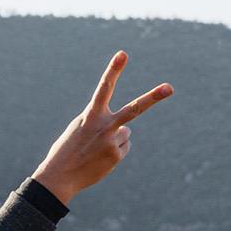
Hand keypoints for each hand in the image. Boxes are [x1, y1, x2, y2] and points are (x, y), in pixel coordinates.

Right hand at [31, 51, 172, 203]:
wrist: (60, 176)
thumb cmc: (67, 149)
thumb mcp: (80, 129)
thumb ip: (102, 123)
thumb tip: (127, 132)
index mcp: (91, 115)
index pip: (104, 88)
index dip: (113, 70)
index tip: (122, 54)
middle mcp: (104, 126)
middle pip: (134, 109)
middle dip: (153, 97)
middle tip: (170, 88)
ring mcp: (112, 141)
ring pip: (125, 133)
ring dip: (114, 139)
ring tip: (95, 149)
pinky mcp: (117, 155)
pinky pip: (124, 147)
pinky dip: (114, 152)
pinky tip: (99, 158)